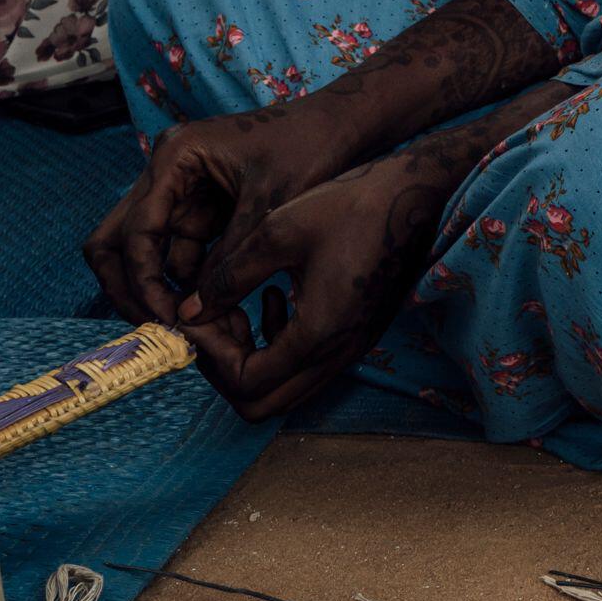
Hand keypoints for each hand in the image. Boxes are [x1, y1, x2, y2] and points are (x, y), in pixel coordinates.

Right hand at [84, 95, 370, 328]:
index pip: (136, 230)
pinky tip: (215, 311)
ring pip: (147, 251)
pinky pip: (180, 253)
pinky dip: (190, 283)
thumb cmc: (310, 148)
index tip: (167, 319)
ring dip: (163, 290)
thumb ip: (229, 256)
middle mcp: (167, 172)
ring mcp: (182, 192)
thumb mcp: (269, 205)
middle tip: (156, 326)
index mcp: (175, 157)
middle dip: (131, 285)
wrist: (344, 125)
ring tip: (196, 327)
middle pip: (118, 238)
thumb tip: (193, 312)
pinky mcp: (203, 210)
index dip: (144, 280)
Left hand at [174, 149, 455, 422]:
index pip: (246, 381)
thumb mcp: (277, 232)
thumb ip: (228, 278)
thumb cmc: (351, 205)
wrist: (413, 195)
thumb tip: (188, 312)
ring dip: (249, 361)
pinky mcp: (353, 336)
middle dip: (224, 369)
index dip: (211, 354)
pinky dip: (275, 349)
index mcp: (319, 333)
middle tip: (212, 323)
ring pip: (282, 391)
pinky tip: (272, 298)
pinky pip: (303, 369)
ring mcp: (349, 348)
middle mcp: (337, 353)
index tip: (196, 315)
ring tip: (236, 311)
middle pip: (261, 405)